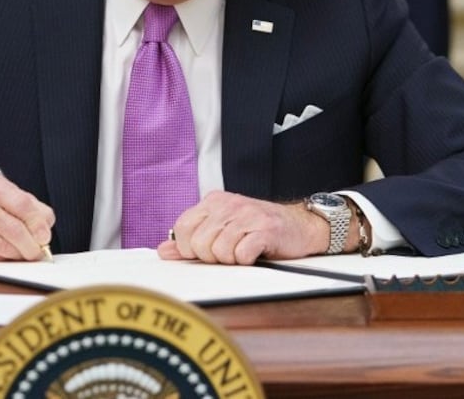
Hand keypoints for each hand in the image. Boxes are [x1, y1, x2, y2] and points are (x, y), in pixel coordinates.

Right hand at [0, 169, 54, 261]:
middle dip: (30, 245)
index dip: (37, 224)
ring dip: (18, 254)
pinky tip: (4, 253)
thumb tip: (45, 229)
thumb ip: (34, 209)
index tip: (44, 236)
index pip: (22, 204)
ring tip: (22, 252)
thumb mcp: (11, 197)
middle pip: (13, 229)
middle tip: (37, 251)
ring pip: (3, 247)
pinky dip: (3, 260)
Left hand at [155, 190, 325, 264]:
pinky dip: (247, 261)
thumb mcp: (221, 229)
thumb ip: (191, 240)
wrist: (299, 226)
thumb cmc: (258, 230)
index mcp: (213, 202)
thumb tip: (164, 250)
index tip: (205, 252)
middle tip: (228, 253)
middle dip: (211, 257)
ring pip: (219, 251)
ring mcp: (248, 215)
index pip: (183, 227)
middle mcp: (229, 204)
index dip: (189, 248)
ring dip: (231, 260)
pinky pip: (241, 254)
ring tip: (243, 252)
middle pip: (199, 243)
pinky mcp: (265, 229)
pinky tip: (255, 253)